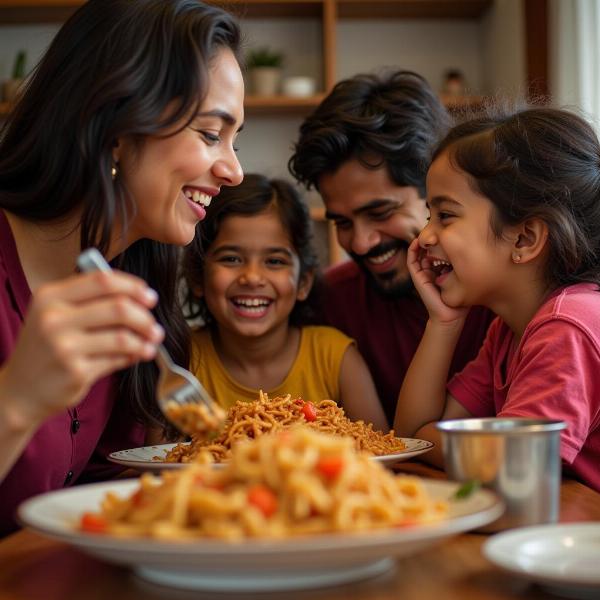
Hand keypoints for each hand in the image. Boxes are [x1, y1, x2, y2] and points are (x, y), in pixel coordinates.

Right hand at [0, 270, 163, 426]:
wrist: (19, 392)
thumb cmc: (44, 350)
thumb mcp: (54, 315)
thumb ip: (90, 302)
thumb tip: (139, 298)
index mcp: (50, 296)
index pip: (102, 281)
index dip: (133, 287)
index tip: (150, 297)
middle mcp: (54, 318)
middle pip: (119, 307)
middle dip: (145, 318)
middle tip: (154, 326)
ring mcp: (64, 346)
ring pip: (123, 336)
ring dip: (144, 340)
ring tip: (151, 344)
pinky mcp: (76, 372)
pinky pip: (117, 359)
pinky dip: (132, 356)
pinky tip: (135, 356)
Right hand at [407, 238, 468, 324]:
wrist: (450, 316)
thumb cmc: (461, 300)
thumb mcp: (466, 278)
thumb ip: (466, 266)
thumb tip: (473, 247)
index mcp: (440, 269)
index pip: (438, 250)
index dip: (441, 240)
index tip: (448, 230)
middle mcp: (430, 269)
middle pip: (428, 249)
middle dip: (431, 238)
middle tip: (436, 227)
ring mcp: (423, 272)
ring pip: (418, 252)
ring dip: (421, 241)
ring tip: (426, 231)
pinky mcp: (417, 277)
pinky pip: (411, 260)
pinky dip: (412, 249)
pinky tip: (417, 241)